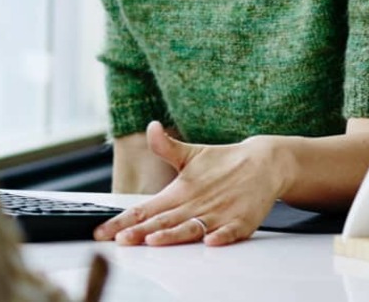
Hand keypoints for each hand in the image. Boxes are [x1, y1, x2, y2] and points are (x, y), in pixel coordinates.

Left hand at [93, 121, 287, 246]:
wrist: (265, 163)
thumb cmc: (224, 163)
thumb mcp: (191, 154)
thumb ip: (167, 147)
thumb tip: (152, 127)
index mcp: (180, 190)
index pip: (145, 208)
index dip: (124, 220)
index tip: (104, 231)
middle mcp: (196, 203)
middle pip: (163, 220)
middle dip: (140, 232)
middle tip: (120, 240)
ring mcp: (218, 213)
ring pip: (191, 227)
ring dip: (173, 235)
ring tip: (154, 240)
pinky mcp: (241, 221)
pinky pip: (229, 232)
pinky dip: (219, 236)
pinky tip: (209, 241)